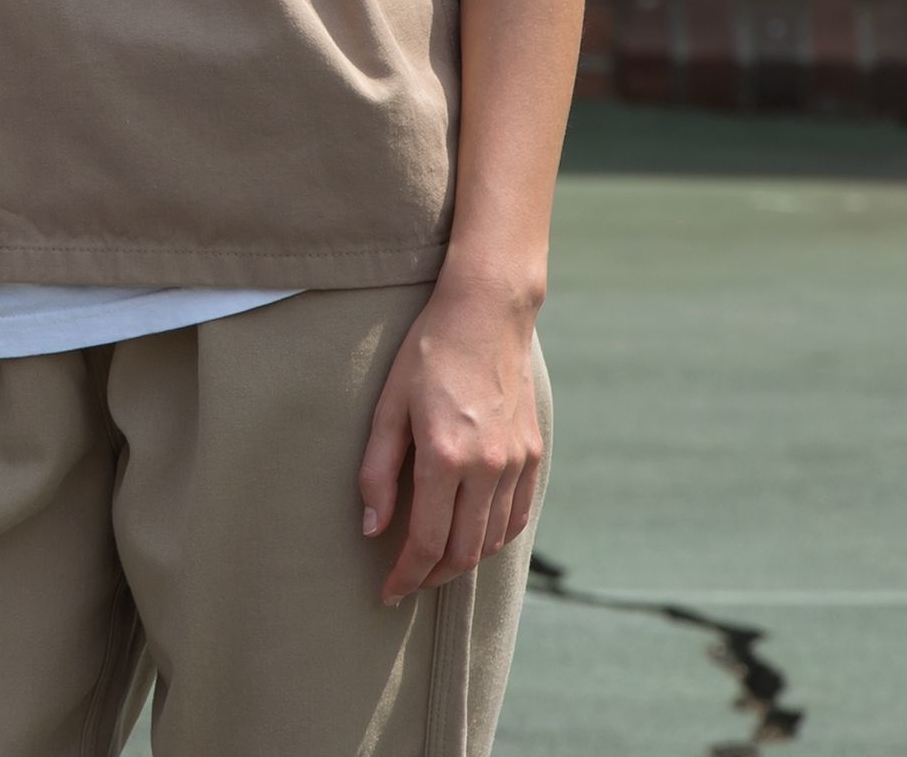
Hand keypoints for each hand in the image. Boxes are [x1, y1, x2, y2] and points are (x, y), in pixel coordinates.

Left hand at [359, 273, 548, 603]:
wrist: (486, 314)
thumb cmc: (427, 354)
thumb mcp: (388, 407)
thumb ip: (377, 472)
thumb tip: (373, 529)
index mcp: (446, 456)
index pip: (428, 542)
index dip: (406, 575)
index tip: (387, 592)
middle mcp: (489, 467)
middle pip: (464, 551)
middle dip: (433, 577)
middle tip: (407, 584)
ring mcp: (517, 462)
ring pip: (493, 539)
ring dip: (464, 562)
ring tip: (434, 566)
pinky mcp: (534, 454)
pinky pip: (517, 515)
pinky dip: (494, 537)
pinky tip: (472, 538)